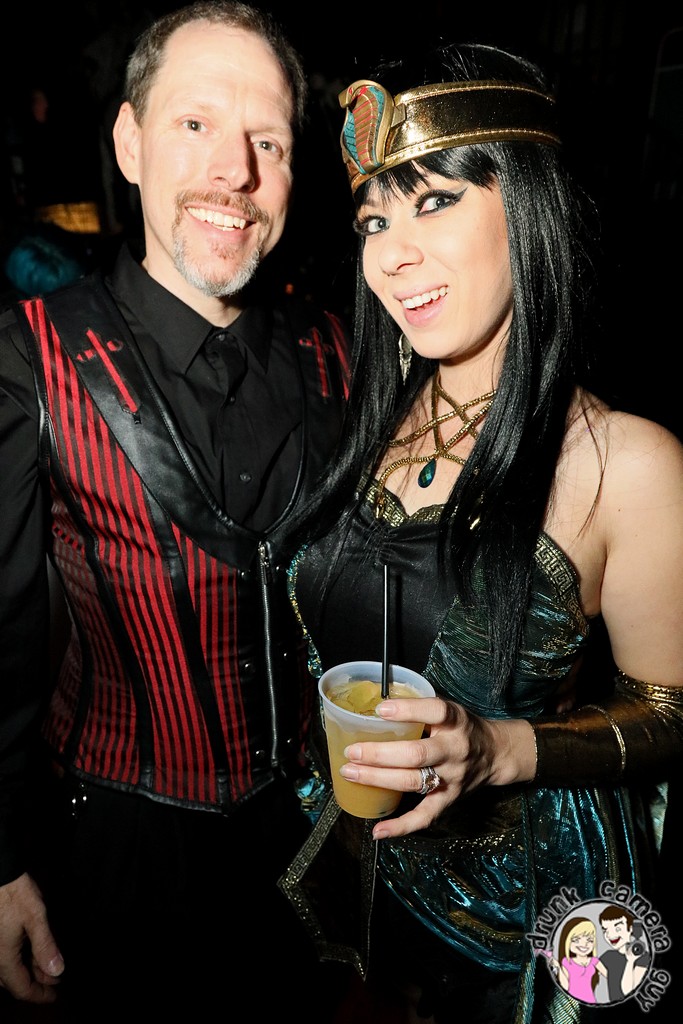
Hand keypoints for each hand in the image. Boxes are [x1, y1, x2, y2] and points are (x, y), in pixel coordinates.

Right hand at [0, 873, 63, 1002]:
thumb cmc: (13, 892)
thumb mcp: (35, 917)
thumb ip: (45, 946)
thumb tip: (57, 970)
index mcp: (3, 957)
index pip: (22, 988)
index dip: (40, 995)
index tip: (55, 995)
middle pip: (13, 982)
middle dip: (36, 983)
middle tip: (55, 980)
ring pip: (7, 970)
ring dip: (27, 971)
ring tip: (47, 966)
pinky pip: (3, 958)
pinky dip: (18, 960)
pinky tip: (31, 952)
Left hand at [338, 696, 535, 838]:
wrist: (495, 754)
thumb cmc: (462, 728)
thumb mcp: (449, 709)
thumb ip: (419, 707)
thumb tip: (374, 705)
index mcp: (456, 721)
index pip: (435, 712)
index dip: (408, 710)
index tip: (380, 709)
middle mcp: (455, 749)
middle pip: (417, 753)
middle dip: (380, 753)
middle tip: (352, 751)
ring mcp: (452, 777)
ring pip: (414, 781)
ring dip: (379, 779)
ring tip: (351, 773)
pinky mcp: (449, 799)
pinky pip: (425, 816)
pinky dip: (401, 826)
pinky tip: (378, 830)